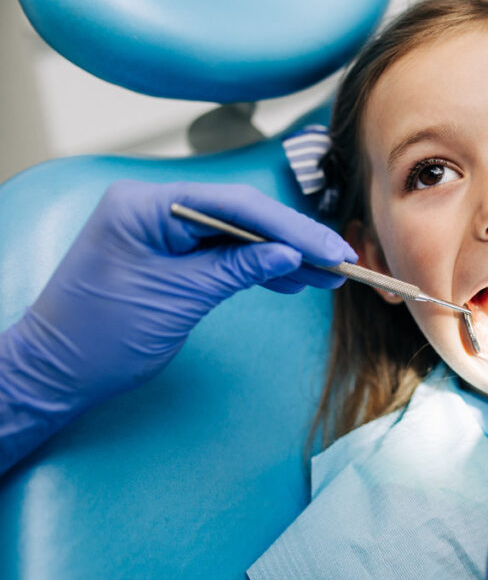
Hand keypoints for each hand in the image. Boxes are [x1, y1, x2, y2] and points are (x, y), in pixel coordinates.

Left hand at [0, 180, 353, 470]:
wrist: (57, 373)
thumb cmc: (100, 336)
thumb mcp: (178, 299)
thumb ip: (236, 269)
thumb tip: (287, 254)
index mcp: (146, 206)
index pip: (233, 205)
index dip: (288, 228)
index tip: (328, 250)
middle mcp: (154, 209)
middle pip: (240, 215)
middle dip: (291, 240)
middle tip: (338, 262)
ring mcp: (161, 231)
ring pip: (237, 235)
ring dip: (281, 256)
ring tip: (326, 276)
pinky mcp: (169, 255)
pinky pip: (223, 254)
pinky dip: (257, 269)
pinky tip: (291, 281)